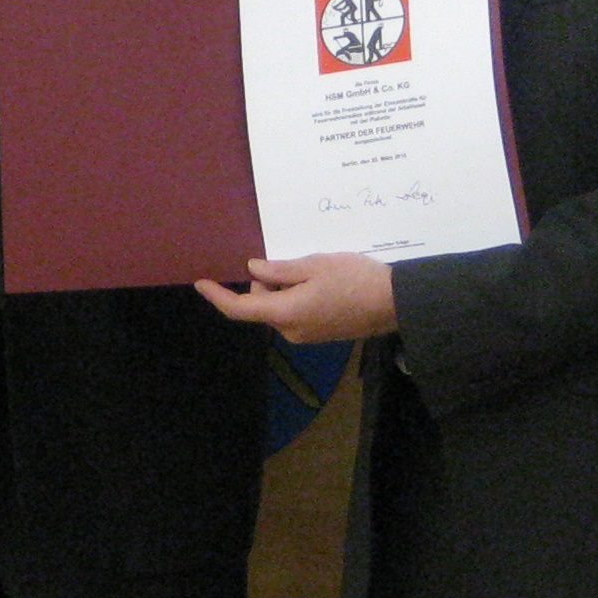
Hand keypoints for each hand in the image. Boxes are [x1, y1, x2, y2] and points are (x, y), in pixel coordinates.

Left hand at [196, 253, 397, 343]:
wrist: (395, 303)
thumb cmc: (356, 280)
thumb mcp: (315, 265)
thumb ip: (280, 270)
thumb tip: (253, 271)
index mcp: (285, 313)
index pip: (241, 309)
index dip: (218, 297)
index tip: (201, 283)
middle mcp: (291, 330)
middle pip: (262, 304)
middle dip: (267, 282)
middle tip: (291, 261)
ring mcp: (306, 335)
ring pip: (278, 307)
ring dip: (284, 288)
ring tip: (314, 271)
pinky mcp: (319, 334)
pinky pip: (295, 313)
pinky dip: (296, 297)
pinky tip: (321, 283)